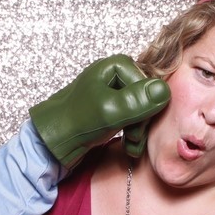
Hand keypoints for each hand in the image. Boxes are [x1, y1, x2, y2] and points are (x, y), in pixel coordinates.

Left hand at [29, 54, 169, 168]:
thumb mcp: (110, 112)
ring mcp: (112, 93)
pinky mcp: (110, 109)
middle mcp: (114, 76)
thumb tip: (164, 90)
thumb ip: (138, 101)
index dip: (147, 108)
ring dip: (140, 131)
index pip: (148, 84)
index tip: (137, 128)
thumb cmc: (75, 123)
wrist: (50, 143)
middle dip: (144, 122)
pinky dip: (133, 134)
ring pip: (141, 110)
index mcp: (114, 66)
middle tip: (134, 140)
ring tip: (132, 146)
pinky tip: (130, 147)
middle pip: (146, 97)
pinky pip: (132, 118)